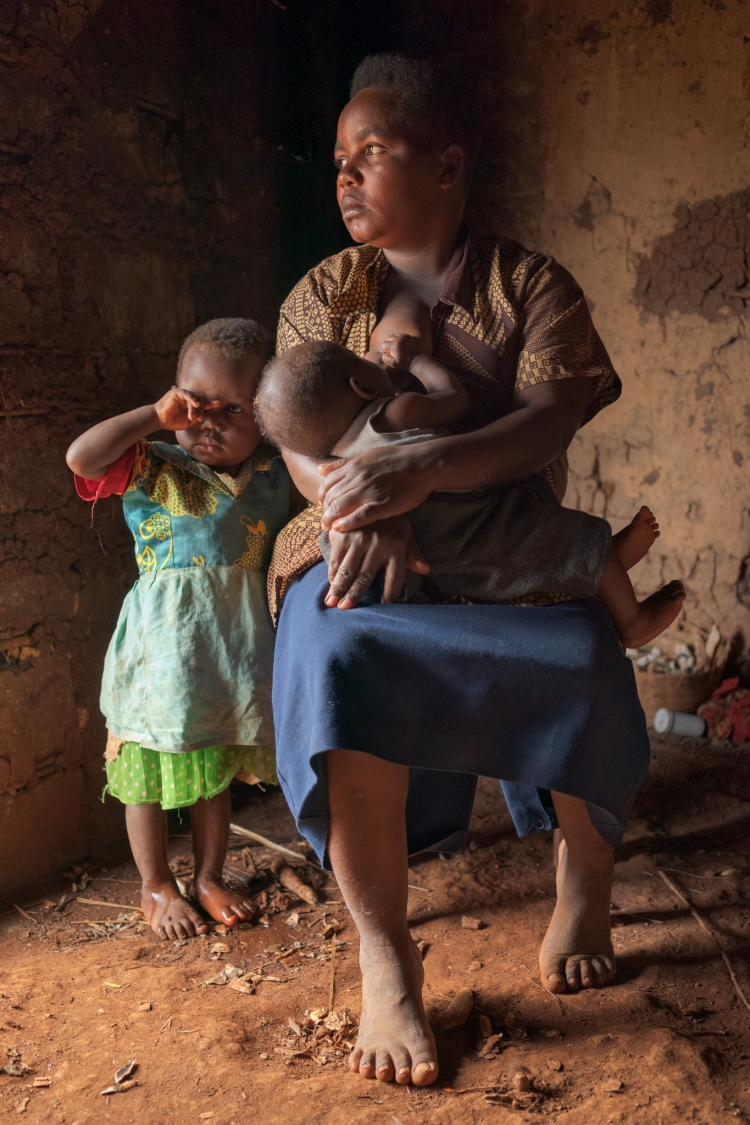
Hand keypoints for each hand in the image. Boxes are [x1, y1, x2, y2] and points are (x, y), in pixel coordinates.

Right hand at [154, 387, 215, 430]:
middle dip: (202, 410)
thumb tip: (209, 413)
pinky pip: (186, 393)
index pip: (204, 403)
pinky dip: (192, 398)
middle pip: (201, 400)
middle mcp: (189, 398)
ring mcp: (183, 394)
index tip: (218, 404)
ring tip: (194, 417)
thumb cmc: (175, 422)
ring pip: (195, 398)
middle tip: (200, 419)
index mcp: (192, 404)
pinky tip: (196, 403)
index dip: (211, 403)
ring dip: (195, 408)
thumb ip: (199, 415)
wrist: (161, 421)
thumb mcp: (190, 420)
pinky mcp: (176, 392)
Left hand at [318, 445, 433, 531]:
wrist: (422, 464)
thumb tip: (320, 469)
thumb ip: (343, 464)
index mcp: (354, 466)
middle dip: (324, 510)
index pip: (327, 483)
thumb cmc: (397, 459)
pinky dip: (346, 524)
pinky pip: (358, 517)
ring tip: (328, 528)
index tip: (323, 505)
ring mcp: (368, 492)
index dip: (322, 496)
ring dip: (329, 519)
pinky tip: (339, 529)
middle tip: (324, 521)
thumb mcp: (366, 456)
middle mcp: (357, 478)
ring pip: (339, 507)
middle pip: (330, 497)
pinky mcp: (381, 505)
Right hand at [325, 515, 428, 608]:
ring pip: (347, 570)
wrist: (368, 492)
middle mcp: (377, 544)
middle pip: (365, 577)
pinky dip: (331, 573)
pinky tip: (330, 583)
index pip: (395, 577)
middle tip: (345, 610)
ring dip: (338, 588)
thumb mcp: (405, 532)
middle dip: (354, 595)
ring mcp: (358, 539)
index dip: (390, 593)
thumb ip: (412, 553)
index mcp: (396, 546)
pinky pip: (335, 559)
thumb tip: (425, 570)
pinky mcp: (342, 534)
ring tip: (331, 603)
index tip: (384, 605)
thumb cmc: (390, 520)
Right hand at [379, 332, 421, 370]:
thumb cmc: (404, 363)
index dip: (386, 350)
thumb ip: (385, 359)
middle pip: (387, 339)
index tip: (391, 354)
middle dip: (389, 345)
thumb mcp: (393, 364)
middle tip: (394, 351)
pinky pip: (399, 334)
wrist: (416, 360)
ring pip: (393, 336)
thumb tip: (383, 353)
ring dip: (393, 341)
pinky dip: (398, 338)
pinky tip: (400, 344)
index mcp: (393, 345)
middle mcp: (398, 339)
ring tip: (397, 348)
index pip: (383, 344)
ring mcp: (403, 336)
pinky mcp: (407, 336)